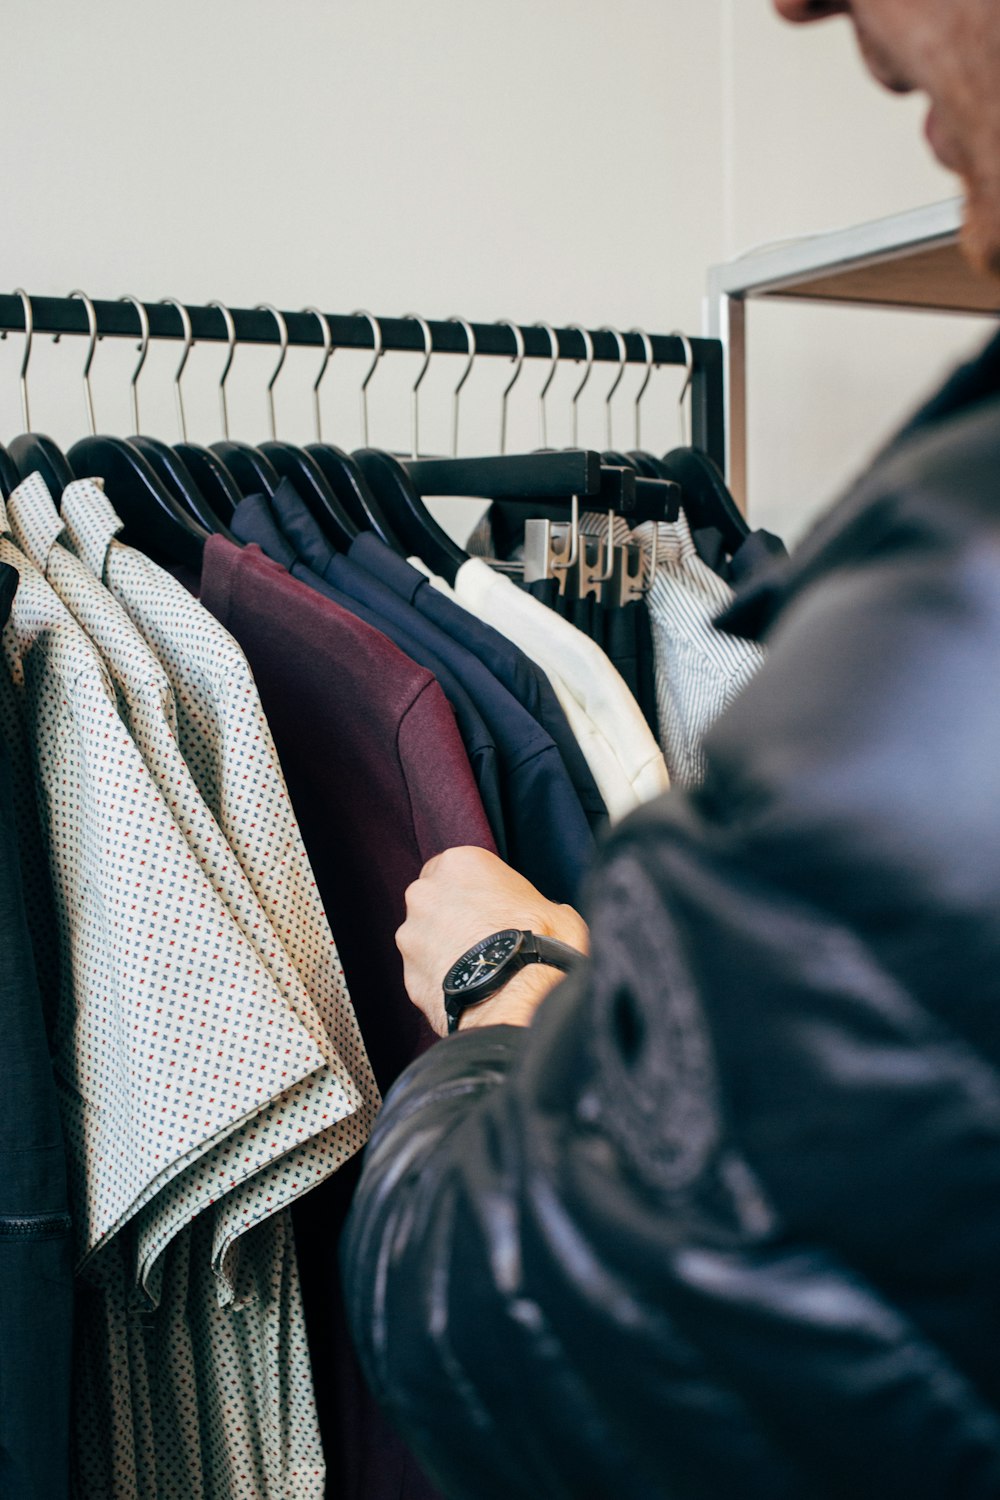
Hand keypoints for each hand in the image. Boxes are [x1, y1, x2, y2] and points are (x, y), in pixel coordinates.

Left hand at [396, 846, 589, 1036]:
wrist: (516, 1001)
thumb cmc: (538, 948)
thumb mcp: (557, 912)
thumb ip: (538, 905)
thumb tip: (547, 917)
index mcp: (461, 863)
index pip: (461, 867)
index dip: (478, 889)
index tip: (494, 906)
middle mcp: (426, 892)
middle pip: (436, 898)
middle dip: (455, 915)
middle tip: (486, 937)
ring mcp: (411, 933)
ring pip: (426, 936)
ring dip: (446, 947)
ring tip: (480, 969)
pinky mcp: (407, 972)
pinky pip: (426, 970)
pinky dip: (442, 977)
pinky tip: (469, 988)